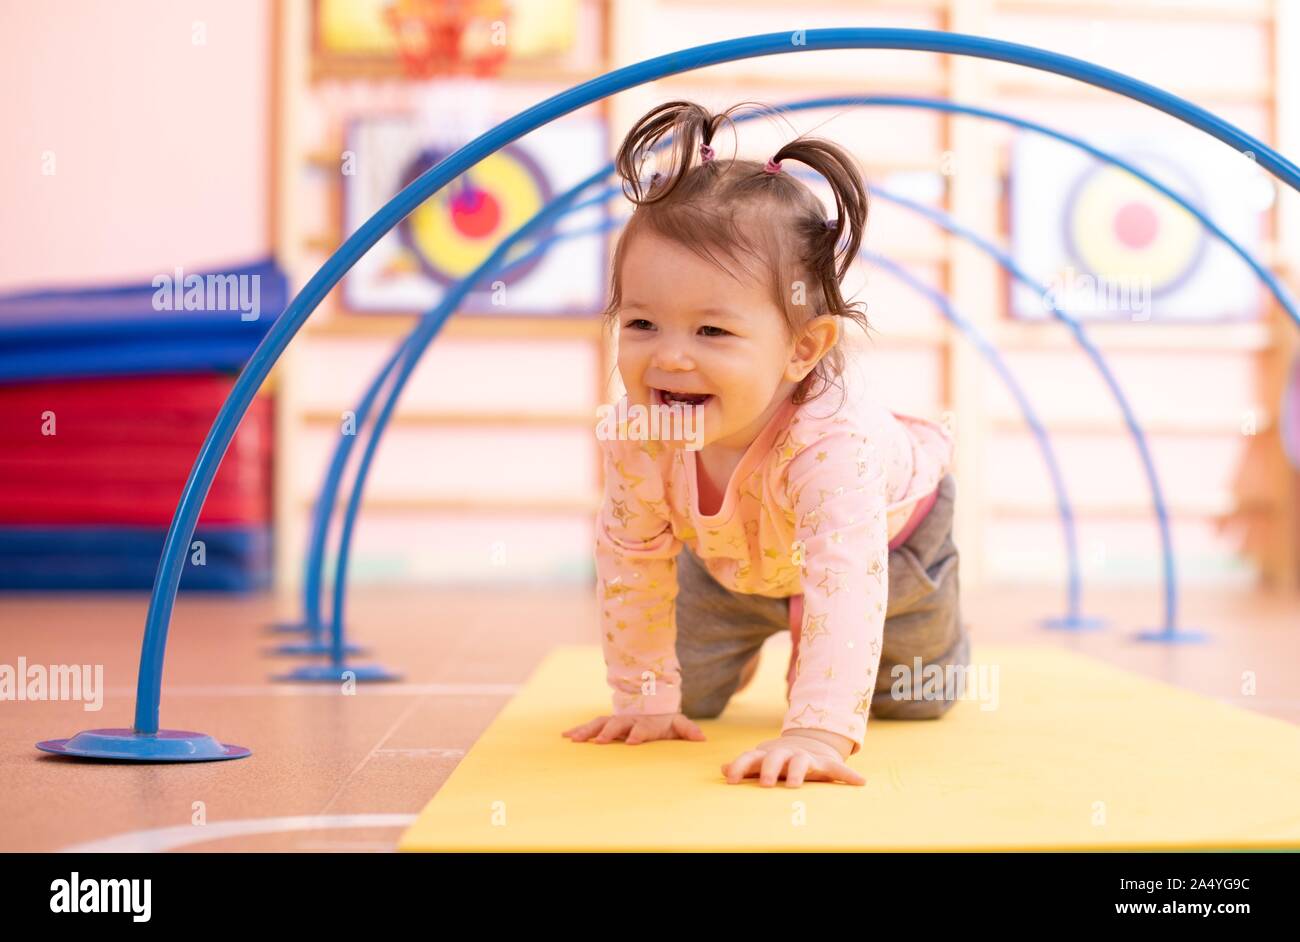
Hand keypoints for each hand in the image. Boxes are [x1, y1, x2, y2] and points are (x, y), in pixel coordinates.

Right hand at [562, 713, 705, 745]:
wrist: (649, 702)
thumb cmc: (663, 720)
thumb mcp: (676, 724)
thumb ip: (687, 730)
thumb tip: (702, 739)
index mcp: (646, 722)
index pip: (643, 728)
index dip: (638, 734)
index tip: (631, 741)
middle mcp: (628, 720)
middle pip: (618, 725)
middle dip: (608, 733)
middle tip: (599, 741)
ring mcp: (615, 721)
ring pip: (600, 724)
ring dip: (587, 731)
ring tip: (573, 738)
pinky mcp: (605, 723)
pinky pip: (591, 726)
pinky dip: (578, 730)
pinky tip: (565, 736)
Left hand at [721, 734, 865, 786]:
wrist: (810, 743)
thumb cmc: (779, 759)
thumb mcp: (761, 761)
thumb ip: (744, 766)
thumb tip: (720, 769)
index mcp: (767, 755)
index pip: (749, 758)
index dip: (739, 767)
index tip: (730, 779)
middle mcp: (785, 754)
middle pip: (774, 758)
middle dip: (769, 770)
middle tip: (765, 784)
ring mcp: (805, 758)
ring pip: (800, 763)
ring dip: (797, 773)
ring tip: (795, 786)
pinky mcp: (825, 763)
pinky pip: (838, 769)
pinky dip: (849, 775)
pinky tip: (860, 782)